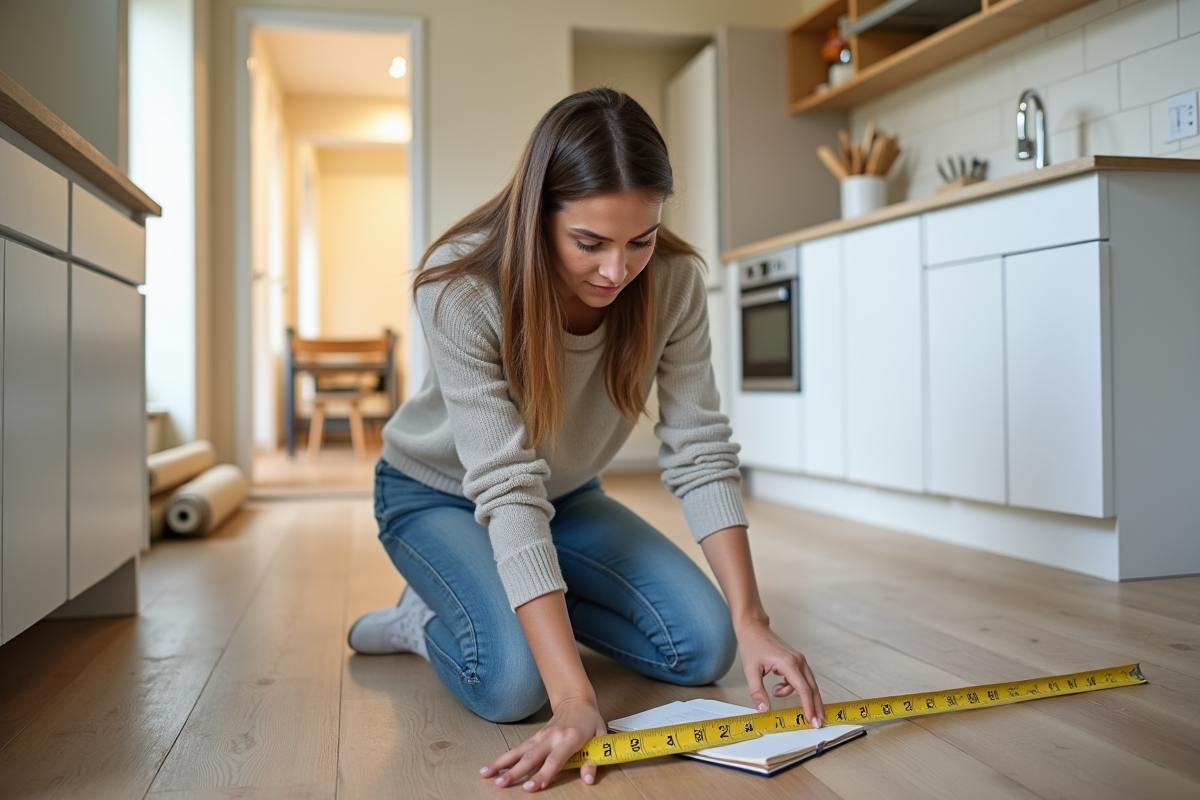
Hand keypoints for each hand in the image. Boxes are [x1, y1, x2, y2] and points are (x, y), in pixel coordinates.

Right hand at [480, 696, 606, 791]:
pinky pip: (517, 749)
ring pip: (519, 751)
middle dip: (516, 772)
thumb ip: (593, 760)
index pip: (555, 760)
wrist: (576, 700)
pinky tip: (491, 767)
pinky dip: (503, 758)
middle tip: (502, 784)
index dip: (544, 774)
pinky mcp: (534, 737)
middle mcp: (552, 737)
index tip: (533, 786)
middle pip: (531, 757)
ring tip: (487, 775)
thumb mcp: (599, 738)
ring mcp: (541, 736)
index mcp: (570, 738)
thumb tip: (588, 779)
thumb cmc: (588, 721)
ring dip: (502, 764)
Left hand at [736, 620, 824, 727]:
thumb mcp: (750, 671)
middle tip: (817, 723)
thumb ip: (757, 692)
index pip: (803, 689)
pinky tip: (778, 688)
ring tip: (787, 702)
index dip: (808, 706)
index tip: (812, 720)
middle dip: (815, 706)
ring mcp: (799, 660)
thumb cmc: (752, 646)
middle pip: (812, 688)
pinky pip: (801, 679)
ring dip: (804, 698)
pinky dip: (793, 688)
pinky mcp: (796, 661)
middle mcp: (798, 661)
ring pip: (808, 684)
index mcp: (789, 663)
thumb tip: (764, 710)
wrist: (753, 628)